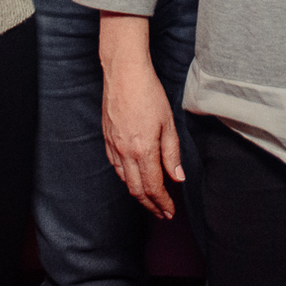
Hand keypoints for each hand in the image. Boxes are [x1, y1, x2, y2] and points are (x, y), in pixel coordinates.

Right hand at [99, 13, 182, 218]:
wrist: (124, 73)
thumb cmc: (149, 93)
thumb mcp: (168, 123)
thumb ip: (172, 153)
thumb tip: (178, 177)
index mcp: (143, 150)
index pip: (154, 187)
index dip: (163, 202)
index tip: (170, 211)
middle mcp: (125, 152)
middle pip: (137, 190)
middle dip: (150, 205)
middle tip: (162, 212)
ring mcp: (113, 146)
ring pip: (124, 180)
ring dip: (138, 193)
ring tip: (150, 199)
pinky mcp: (107, 138)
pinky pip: (115, 166)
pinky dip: (126, 177)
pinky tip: (133, 177)